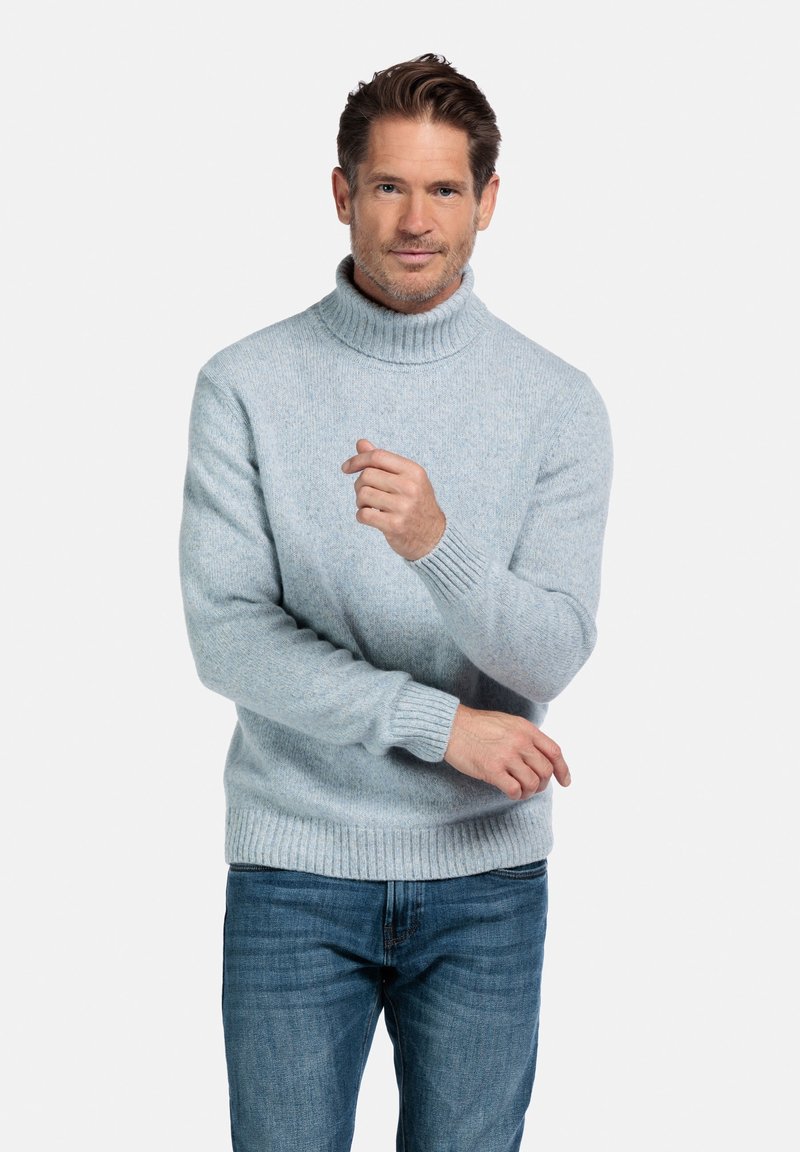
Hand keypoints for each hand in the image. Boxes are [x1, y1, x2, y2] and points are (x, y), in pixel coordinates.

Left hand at [341, 439, 445, 560]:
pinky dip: (361, 516)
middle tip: (367, 494)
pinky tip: (370, 517)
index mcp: (413, 471)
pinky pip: (363, 514)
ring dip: (360, 501)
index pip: (377, 456)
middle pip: (366, 475)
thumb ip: (383, 462)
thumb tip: (360, 443)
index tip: (346, 468)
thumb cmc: (415, 503)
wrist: (433, 536)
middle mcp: (410, 487)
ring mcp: (403, 507)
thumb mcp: (406, 478)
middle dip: (359, 485)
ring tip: (370, 506)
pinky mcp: (395, 525)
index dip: (357, 460)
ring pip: (362, 494)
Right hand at [444, 705, 570, 799]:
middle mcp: (520, 741)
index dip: (563, 770)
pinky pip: (515, 790)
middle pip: (545, 770)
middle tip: (533, 787)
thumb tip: (540, 757)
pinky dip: (516, 795)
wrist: (451, 726)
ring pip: (533, 783)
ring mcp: (506, 755)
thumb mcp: (508, 722)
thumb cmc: (477, 725)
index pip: (554, 752)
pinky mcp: (492, 769)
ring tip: (520, 790)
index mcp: (526, 729)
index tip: (565, 782)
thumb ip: (525, 736)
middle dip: (543, 783)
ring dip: (529, 791)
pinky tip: (510, 792)